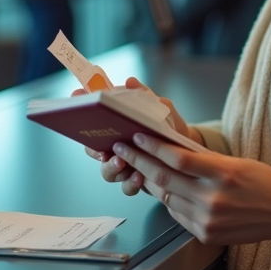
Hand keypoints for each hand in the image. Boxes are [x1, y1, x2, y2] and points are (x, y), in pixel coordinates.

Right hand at [82, 78, 203, 191]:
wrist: (187, 147)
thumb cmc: (169, 125)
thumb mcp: (161, 107)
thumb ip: (144, 96)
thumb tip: (130, 82)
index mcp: (117, 128)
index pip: (93, 124)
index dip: (82, 119)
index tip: (83, 118)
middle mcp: (116, 148)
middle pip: (93, 151)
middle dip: (95, 151)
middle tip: (102, 149)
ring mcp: (124, 166)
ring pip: (107, 172)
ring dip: (112, 168)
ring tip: (122, 163)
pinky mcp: (136, 181)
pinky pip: (126, 187)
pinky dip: (130, 183)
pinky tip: (139, 176)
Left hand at [107, 134, 270, 246]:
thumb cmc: (264, 183)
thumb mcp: (238, 162)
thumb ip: (206, 160)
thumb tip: (173, 150)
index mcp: (223, 174)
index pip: (178, 158)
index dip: (153, 147)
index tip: (137, 137)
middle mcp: (213, 198)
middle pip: (165, 178)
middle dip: (139, 161)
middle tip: (123, 149)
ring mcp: (208, 219)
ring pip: (167, 197)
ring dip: (150, 181)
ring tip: (138, 168)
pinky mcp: (206, 234)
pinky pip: (178, 215)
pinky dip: (169, 201)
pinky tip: (166, 190)